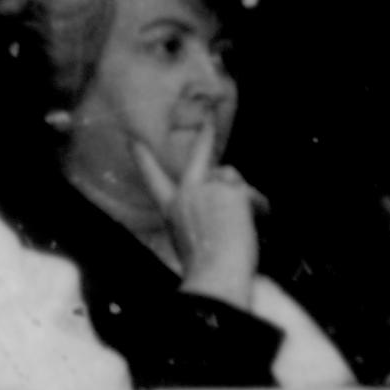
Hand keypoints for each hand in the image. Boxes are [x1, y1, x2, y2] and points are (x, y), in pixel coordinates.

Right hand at [133, 114, 261, 307]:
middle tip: (209, 115)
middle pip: (199, 156)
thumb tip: (225, 193)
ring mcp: (208, 189)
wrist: (216, 274)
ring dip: (242, 195)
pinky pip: (251, 193)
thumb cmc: (207, 266)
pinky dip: (257, 207)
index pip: (152, 178)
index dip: (143, 157)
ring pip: (232, 178)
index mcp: (172, 209)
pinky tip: (255, 223)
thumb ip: (201, 211)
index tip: (132, 139)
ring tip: (245, 221)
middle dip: (206, 134)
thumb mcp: (192, 236)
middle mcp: (186, 194)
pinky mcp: (230, 191)